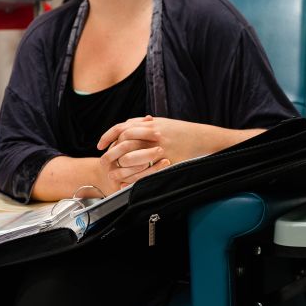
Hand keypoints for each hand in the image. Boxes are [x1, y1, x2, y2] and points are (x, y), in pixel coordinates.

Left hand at [97, 116, 263, 186]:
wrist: (205, 139)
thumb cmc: (185, 132)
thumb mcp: (165, 123)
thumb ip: (148, 124)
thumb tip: (132, 123)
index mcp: (152, 123)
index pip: (122, 127)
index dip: (108, 136)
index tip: (100, 145)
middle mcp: (154, 133)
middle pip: (123, 141)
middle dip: (110, 151)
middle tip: (104, 161)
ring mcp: (161, 147)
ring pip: (132, 155)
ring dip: (121, 164)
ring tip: (115, 171)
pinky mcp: (168, 160)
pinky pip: (147, 170)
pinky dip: (136, 176)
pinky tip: (130, 181)